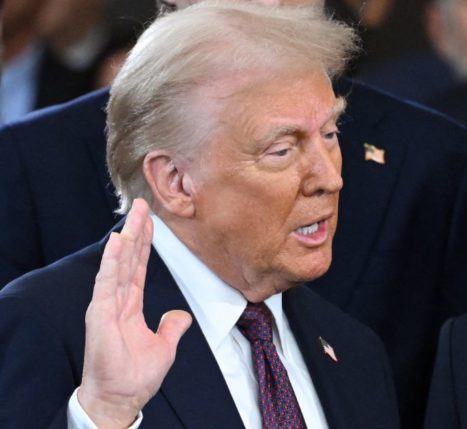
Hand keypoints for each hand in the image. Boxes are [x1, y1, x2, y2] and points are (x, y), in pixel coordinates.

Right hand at [77, 199, 191, 427]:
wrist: (121, 397)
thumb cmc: (135, 376)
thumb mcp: (164, 345)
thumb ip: (172, 326)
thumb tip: (180, 315)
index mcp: (130, 305)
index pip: (138, 266)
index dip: (145, 244)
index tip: (150, 221)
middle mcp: (117, 300)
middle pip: (128, 258)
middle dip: (136, 231)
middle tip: (142, 205)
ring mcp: (107, 305)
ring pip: (119, 263)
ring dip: (126, 237)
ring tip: (134, 214)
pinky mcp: (101, 313)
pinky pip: (108, 281)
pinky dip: (113, 260)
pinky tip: (118, 241)